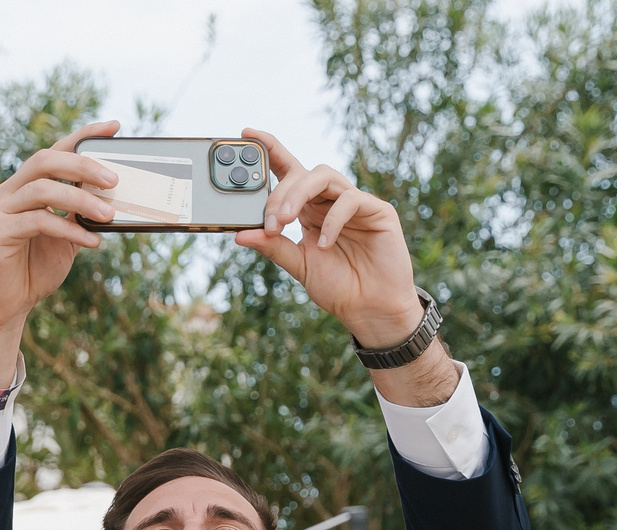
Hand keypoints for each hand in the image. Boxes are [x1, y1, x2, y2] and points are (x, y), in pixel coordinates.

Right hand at [0, 119, 123, 385]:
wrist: (3, 309)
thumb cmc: (32, 272)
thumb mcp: (65, 239)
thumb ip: (80, 217)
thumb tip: (114, 199)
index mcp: (24, 186)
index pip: (55, 151)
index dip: (83, 135)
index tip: (114, 127)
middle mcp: (8, 192)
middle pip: (46, 160)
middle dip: (83, 166)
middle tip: (115, 179)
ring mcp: (0, 210)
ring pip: (43, 189)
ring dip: (81, 200)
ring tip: (109, 214)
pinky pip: (39, 221)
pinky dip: (69, 230)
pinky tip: (92, 242)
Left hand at [233, 132, 456, 406]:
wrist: (370, 309)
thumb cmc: (338, 287)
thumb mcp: (299, 266)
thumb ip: (273, 247)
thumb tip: (239, 234)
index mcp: (308, 210)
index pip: (287, 170)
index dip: (269, 149)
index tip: (246, 134)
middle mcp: (329, 200)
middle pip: (302, 173)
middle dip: (280, 192)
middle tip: (270, 220)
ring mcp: (354, 203)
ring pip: (324, 176)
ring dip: (299, 195)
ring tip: (285, 222)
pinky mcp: (377, 210)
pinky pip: (350, 200)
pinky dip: (332, 220)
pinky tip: (323, 244)